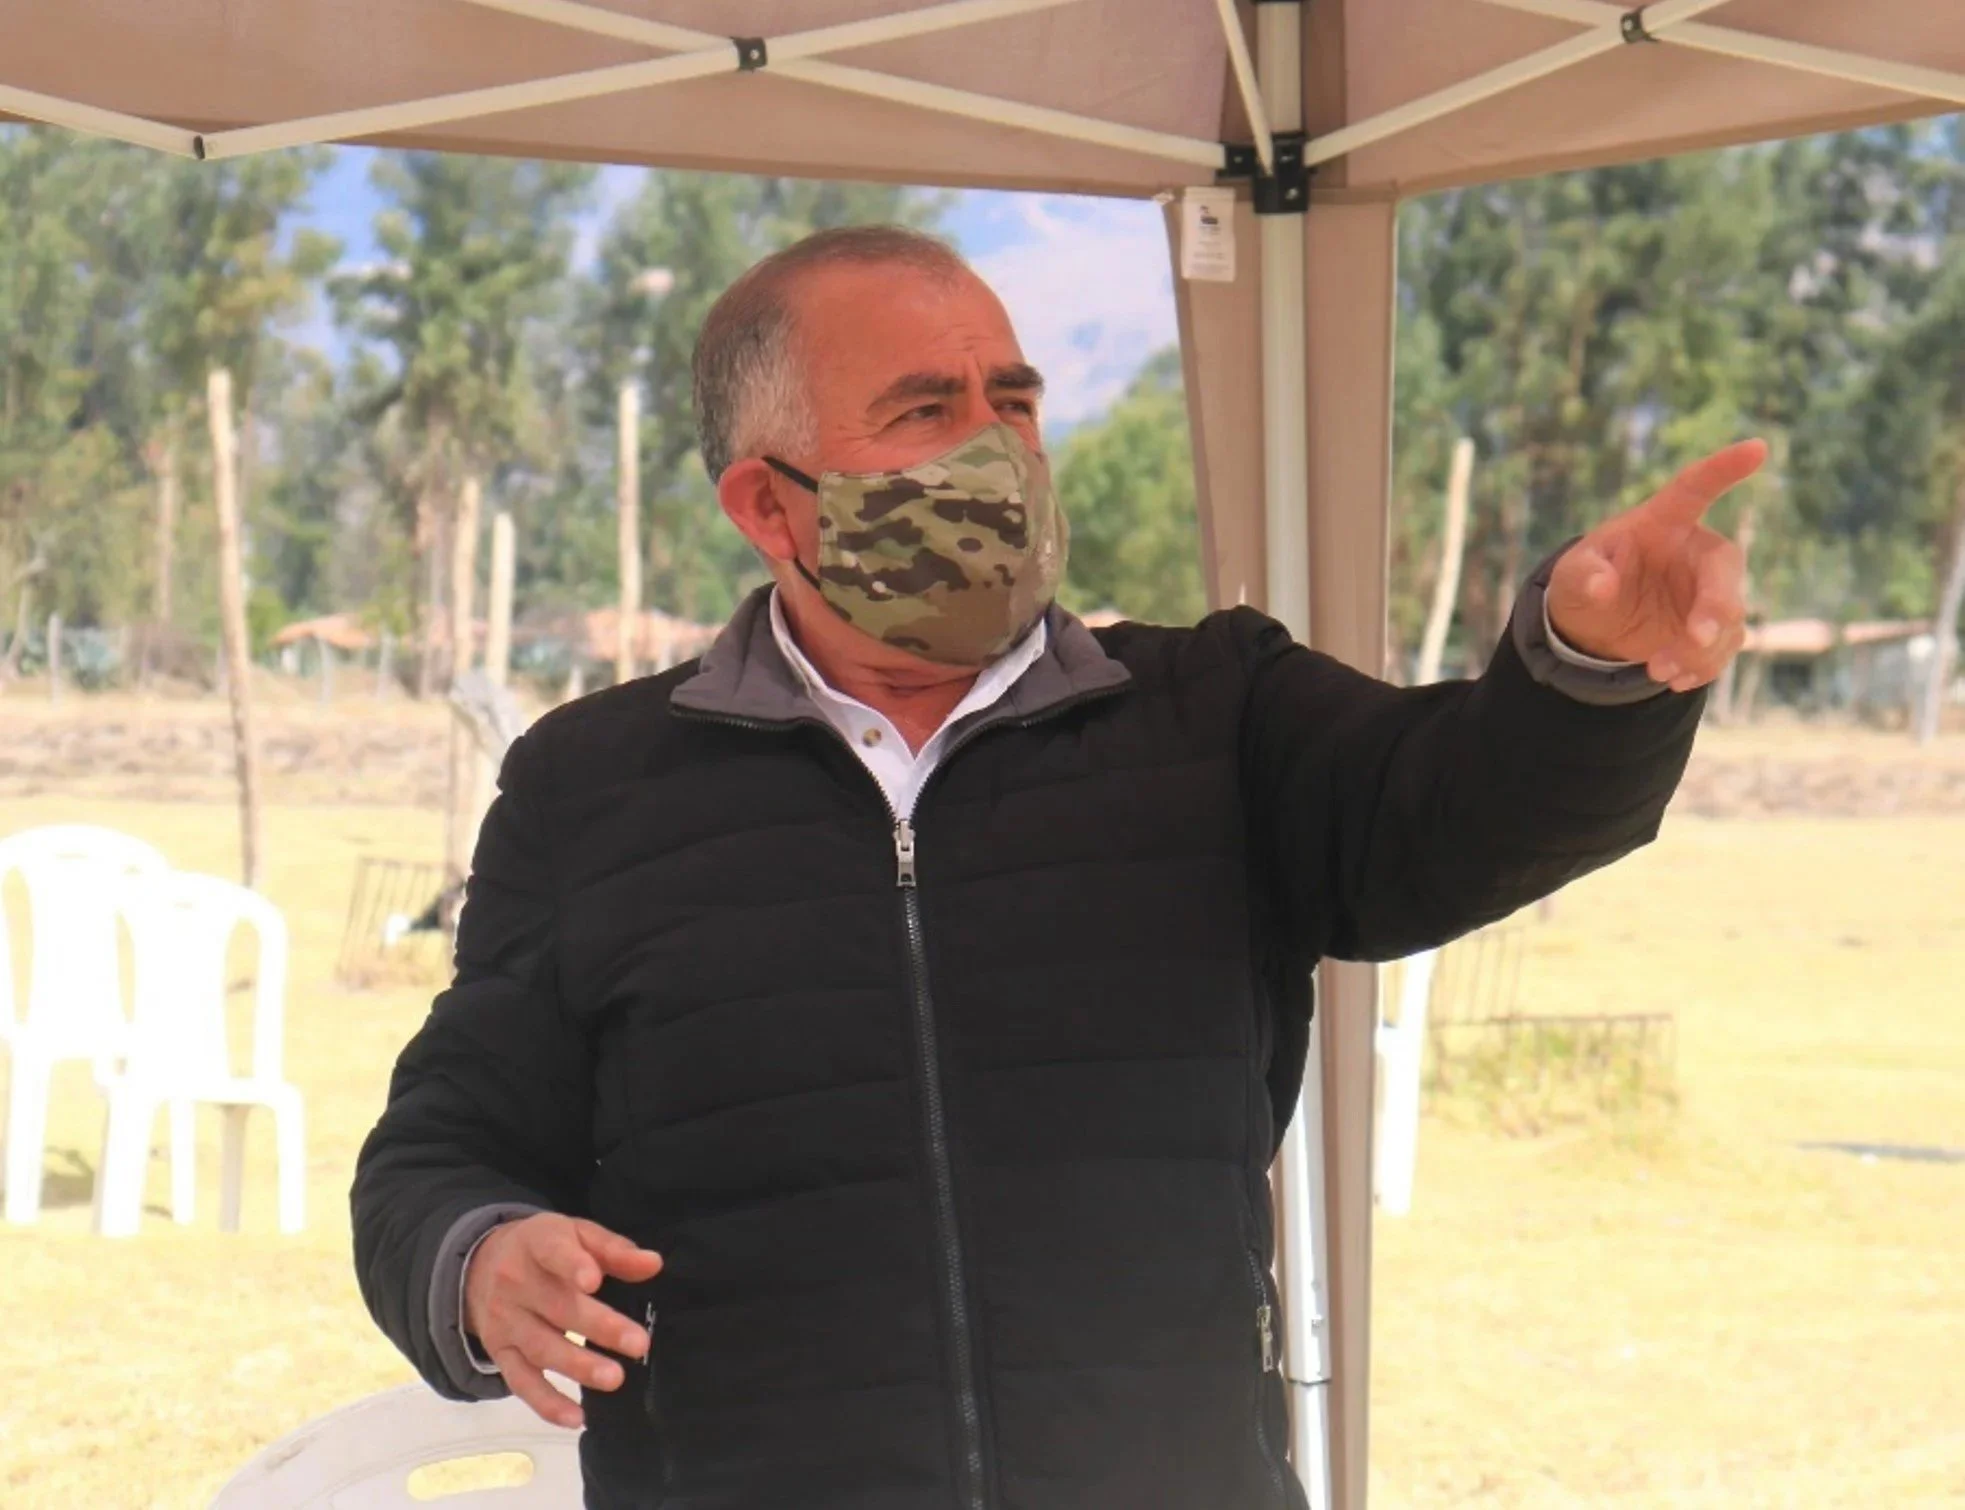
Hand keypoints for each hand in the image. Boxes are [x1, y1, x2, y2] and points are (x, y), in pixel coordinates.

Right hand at [464, 1213, 663, 1429]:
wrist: (480, 1266)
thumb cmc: (545, 1248)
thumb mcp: (576, 1234)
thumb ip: (614, 1250)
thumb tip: (653, 1264)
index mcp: (537, 1244)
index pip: (552, 1253)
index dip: (571, 1265)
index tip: (594, 1280)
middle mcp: (515, 1284)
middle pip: (557, 1308)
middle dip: (599, 1327)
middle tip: (639, 1344)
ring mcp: (506, 1322)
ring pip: (541, 1348)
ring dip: (578, 1366)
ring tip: (615, 1378)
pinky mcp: (501, 1354)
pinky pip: (521, 1382)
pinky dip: (546, 1404)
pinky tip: (575, 1418)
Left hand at [1546, 439, 1765, 692]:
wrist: (1596, 626)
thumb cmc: (1587, 581)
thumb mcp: (1572, 577)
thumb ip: (1583, 575)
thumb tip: (1602, 584)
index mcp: (1663, 523)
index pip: (1694, 488)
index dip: (1724, 468)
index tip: (1757, 447)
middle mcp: (1695, 554)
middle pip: (1725, 570)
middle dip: (1718, 605)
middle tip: (1697, 636)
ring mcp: (1708, 592)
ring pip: (1728, 619)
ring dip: (1699, 649)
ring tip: (1658, 670)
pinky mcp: (1713, 629)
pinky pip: (1722, 649)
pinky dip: (1702, 668)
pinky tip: (1675, 678)